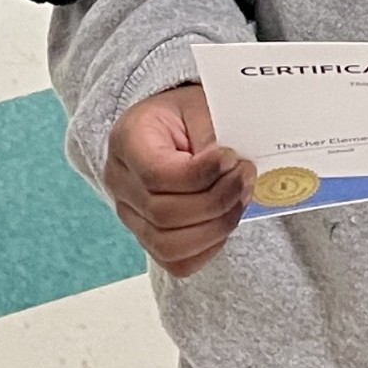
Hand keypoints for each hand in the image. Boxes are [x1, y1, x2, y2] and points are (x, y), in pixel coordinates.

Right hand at [104, 81, 254, 277]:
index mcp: (127, 140)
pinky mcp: (149, 238)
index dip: (199, 174)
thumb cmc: (185, 113)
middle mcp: (121, 183)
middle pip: (163, 214)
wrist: (171, 126)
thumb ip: (210, 134)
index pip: (156, 174)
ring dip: (216, 226)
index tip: (231, 157)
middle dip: (215, 201)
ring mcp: (131, 216)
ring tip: (241, 196)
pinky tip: (226, 218)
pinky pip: (177, 262)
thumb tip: (227, 168)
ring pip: (168, 246)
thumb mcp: (198, 106)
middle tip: (245, 176)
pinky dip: (208, 247)